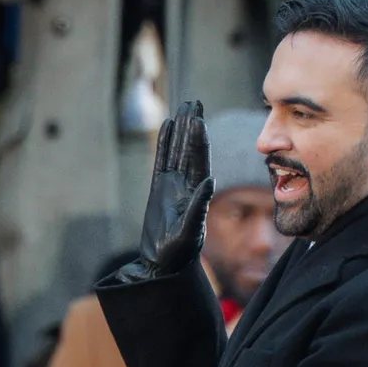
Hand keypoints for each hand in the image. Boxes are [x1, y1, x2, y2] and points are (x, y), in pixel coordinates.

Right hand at [134, 99, 213, 279]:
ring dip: (179, 130)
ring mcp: (171, 186)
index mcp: (196, 192)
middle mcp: (186, 185)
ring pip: (175, 151)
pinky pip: (161, 161)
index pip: (198, 159)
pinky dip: (163, 144)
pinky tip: (166, 127)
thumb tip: (210, 181)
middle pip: (188, 148)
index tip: (198, 119)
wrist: (163, 265)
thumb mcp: (190, 231)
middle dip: (191, 125)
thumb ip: (198, 206)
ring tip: (182, 108)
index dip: (199, 138)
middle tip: (194, 102)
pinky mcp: (158, 190)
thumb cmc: (177, 253)